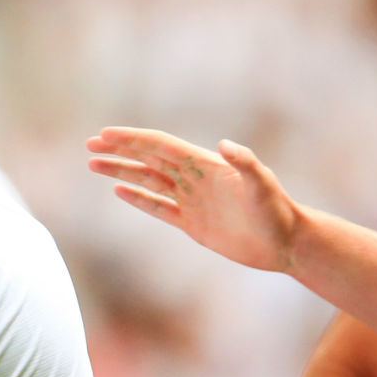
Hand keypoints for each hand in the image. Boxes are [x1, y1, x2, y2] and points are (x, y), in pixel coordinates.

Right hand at [86, 127, 301, 271]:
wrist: (286, 242)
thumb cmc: (278, 212)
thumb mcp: (263, 185)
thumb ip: (245, 163)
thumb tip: (224, 145)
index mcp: (205, 164)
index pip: (161, 147)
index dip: (133, 139)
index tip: (106, 134)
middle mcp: (195, 179)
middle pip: (148, 159)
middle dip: (119, 151)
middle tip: (90, 144)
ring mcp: (192, 201)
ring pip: (148, 181)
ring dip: (122, 172)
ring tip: (93, 164)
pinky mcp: (193, 224)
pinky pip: (159, 208)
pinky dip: (139, 199)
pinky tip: (120, 191)